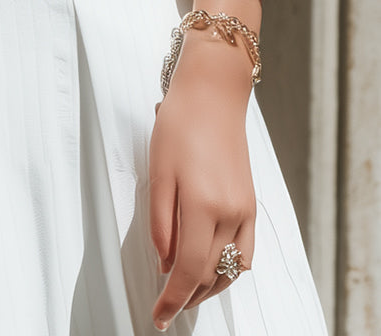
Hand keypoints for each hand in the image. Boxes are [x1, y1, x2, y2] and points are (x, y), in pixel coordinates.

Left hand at [148, 27, 256, 329]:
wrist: (212, 95)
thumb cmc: (178, 125)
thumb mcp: (158, 172)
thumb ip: (160, 222)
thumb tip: (165, 263)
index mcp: (203, 206)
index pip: (189, 270)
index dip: (172, 298)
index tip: (158, 315)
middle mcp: (231, 214)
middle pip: (211, 275)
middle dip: (188, 298)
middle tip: (166, 309)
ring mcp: (245, 210)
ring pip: (232, 269)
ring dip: (209, 288)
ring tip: (185, 294)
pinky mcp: (251, 203)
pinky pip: (245, 252)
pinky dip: (229, 269)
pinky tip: (210, 268)